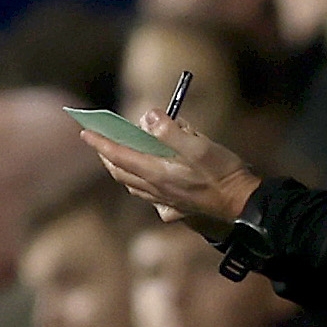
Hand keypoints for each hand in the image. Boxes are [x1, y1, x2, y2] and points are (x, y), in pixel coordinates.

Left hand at [79, 107, 260, 240]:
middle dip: (107, 155)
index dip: (100, 142)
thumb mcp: (199, 146)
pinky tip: (148, 181)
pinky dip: (142, 185)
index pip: (118, 155)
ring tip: (116, 157)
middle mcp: (155, 190)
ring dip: (121, 170)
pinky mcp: (176, 209)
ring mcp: (164, 202)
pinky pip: (149, 197)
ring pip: (132, 185)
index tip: (84, 131)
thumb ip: (171, 131)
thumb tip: (148, 116)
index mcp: (156, 173)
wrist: (242, 205)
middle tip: (98, 141)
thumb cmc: (223, 173)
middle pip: (120, 172)